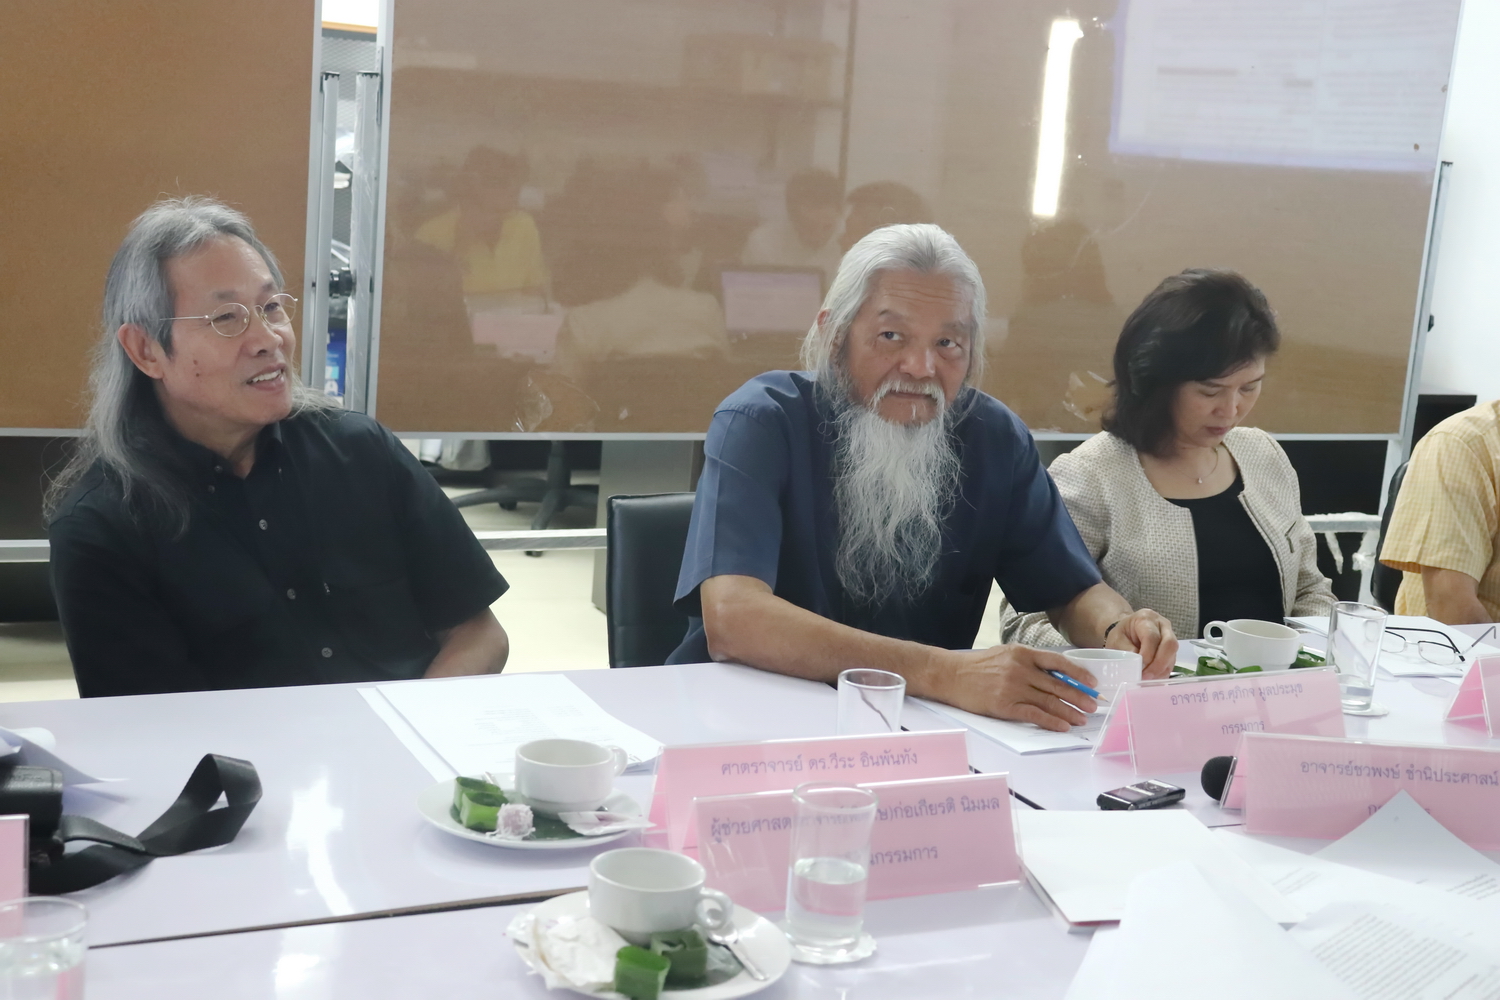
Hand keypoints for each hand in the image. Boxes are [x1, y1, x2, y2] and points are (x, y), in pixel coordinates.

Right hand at [933, 645, 1098, 732]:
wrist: (950, 675)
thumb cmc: (977, 666)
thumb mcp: (1005, 654)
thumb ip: (1028, 661)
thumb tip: (1056, 674)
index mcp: (1022, 653)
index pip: (1057, 662)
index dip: (1078, 673)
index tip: (1092, 683)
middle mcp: (1020, 669)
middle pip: (1057, 684)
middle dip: (1079, 696)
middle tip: (1093, 705)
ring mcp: (1012, 688)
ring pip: (1049, 701)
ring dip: (1069, 711)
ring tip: (1082, 719)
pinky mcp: (1004, 706)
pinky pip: (1034, 715)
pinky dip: (1051, 722)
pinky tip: (1063, 726)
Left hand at [1106, 610, 1176, 678]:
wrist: (1127, 631)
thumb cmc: (1122, 634)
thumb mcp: (1117, 639)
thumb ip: (1126, 649)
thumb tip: (1139, 663)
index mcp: (1146, 618)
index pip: (1152, 636)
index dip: (1148, 654)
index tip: (1140, 668)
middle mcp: (1163, 625)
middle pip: (1169, 644)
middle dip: (1159, 664)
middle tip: (1146, 676)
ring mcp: (1170, 636)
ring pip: (1173, 654)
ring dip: (1161, 670)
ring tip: (1147, 680)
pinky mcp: (1172, 649)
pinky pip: (1172, 662)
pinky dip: (1163, 672)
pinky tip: (1152, 678)